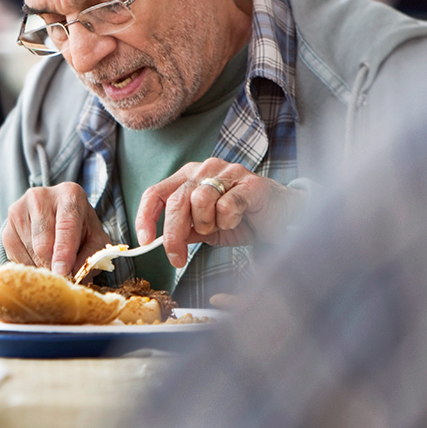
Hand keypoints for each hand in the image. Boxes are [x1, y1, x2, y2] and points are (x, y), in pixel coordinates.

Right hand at [2, 183, 110, 277]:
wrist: (56, 218)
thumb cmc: (80, 229)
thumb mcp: (95, 240)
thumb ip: (91, 255)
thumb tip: (73, 274)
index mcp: (69, 194)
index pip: (66, 225)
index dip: (64, 251)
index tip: (62, 272)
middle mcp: (41, 196)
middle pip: (43, 242)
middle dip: (53, 265)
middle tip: (62, 277)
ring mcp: (19, 210)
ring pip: (30, 251)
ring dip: (43, 266)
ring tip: (54, 263)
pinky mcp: (7, 226)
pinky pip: (15, 256)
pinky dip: (30, 265)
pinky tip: (40, 260)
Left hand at [135, 158, 306, 267]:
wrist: (281, 217)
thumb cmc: (242, 218)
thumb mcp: (206, 228)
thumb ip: (184, 229)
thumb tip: (159, 241)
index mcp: (189, 176)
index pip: (156, 192)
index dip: (145, 216)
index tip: (144, 240)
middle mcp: (205, 169)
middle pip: (176, 201)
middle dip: (173, 234)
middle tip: (177, 258)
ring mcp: (228, 173)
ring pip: (200, 200)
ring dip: (206, 224)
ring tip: (218, 227)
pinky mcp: (250, 183)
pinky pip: (227, 204)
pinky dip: (227, 220)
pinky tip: (237, 220)